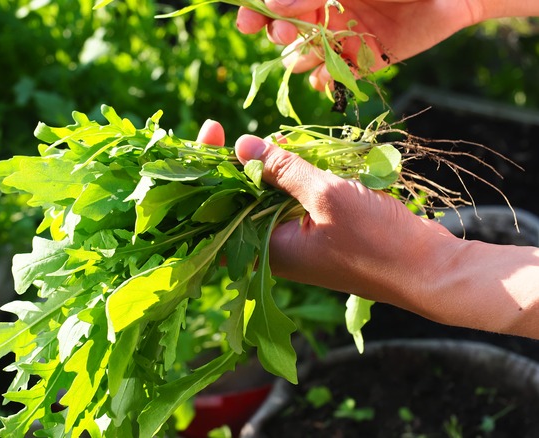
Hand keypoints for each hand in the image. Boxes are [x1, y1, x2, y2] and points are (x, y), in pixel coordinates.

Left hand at [197, 119, 538, 338]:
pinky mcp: (318, 234)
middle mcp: (273, 248)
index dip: (209, 167)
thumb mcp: (325, 195)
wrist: (428, 272)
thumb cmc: (376, 240)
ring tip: (277, 139)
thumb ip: (283, 170)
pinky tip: (299, 151)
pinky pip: (294, 200)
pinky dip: (295, 176)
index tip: (212, 131)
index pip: (218, 205)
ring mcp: (296, 242)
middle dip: (238, 162)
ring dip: (270, 166)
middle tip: (235, 131)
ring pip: (268, 197)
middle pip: (239, 199)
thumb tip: (243, 145)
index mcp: (264, 248)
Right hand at [236, 0, 484, 90]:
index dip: (255, 14)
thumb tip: (272, 5)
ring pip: (300, 58)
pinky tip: (330, 74)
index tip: (247, 22)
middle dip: (279, 35)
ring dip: (300, 58)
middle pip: (281, 33)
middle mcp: (323, 13)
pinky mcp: (362, 62)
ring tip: (315, 50)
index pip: (273, 4)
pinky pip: (328, 79)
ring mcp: (341, 38)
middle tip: (289, 32)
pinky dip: (324, 80)